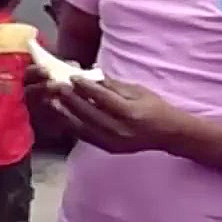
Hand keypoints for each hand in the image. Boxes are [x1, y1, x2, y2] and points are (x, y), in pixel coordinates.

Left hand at [49, 77, 184, 153]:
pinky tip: (61, 115)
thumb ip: (113, 85)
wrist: (169, 134)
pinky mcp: (108, 148)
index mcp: (130, 113)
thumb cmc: (155, 107)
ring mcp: (112, 142)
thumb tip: (90, 73)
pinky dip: (71, 125)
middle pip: (88, 113)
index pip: (102, 98)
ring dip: (64, 113)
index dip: (85, 86)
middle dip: (69, 98)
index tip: (71, 76)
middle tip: (55, 86)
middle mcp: (119, 130)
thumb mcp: (138, 91)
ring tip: (52, 100)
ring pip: (82, 127)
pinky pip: (84, 136)